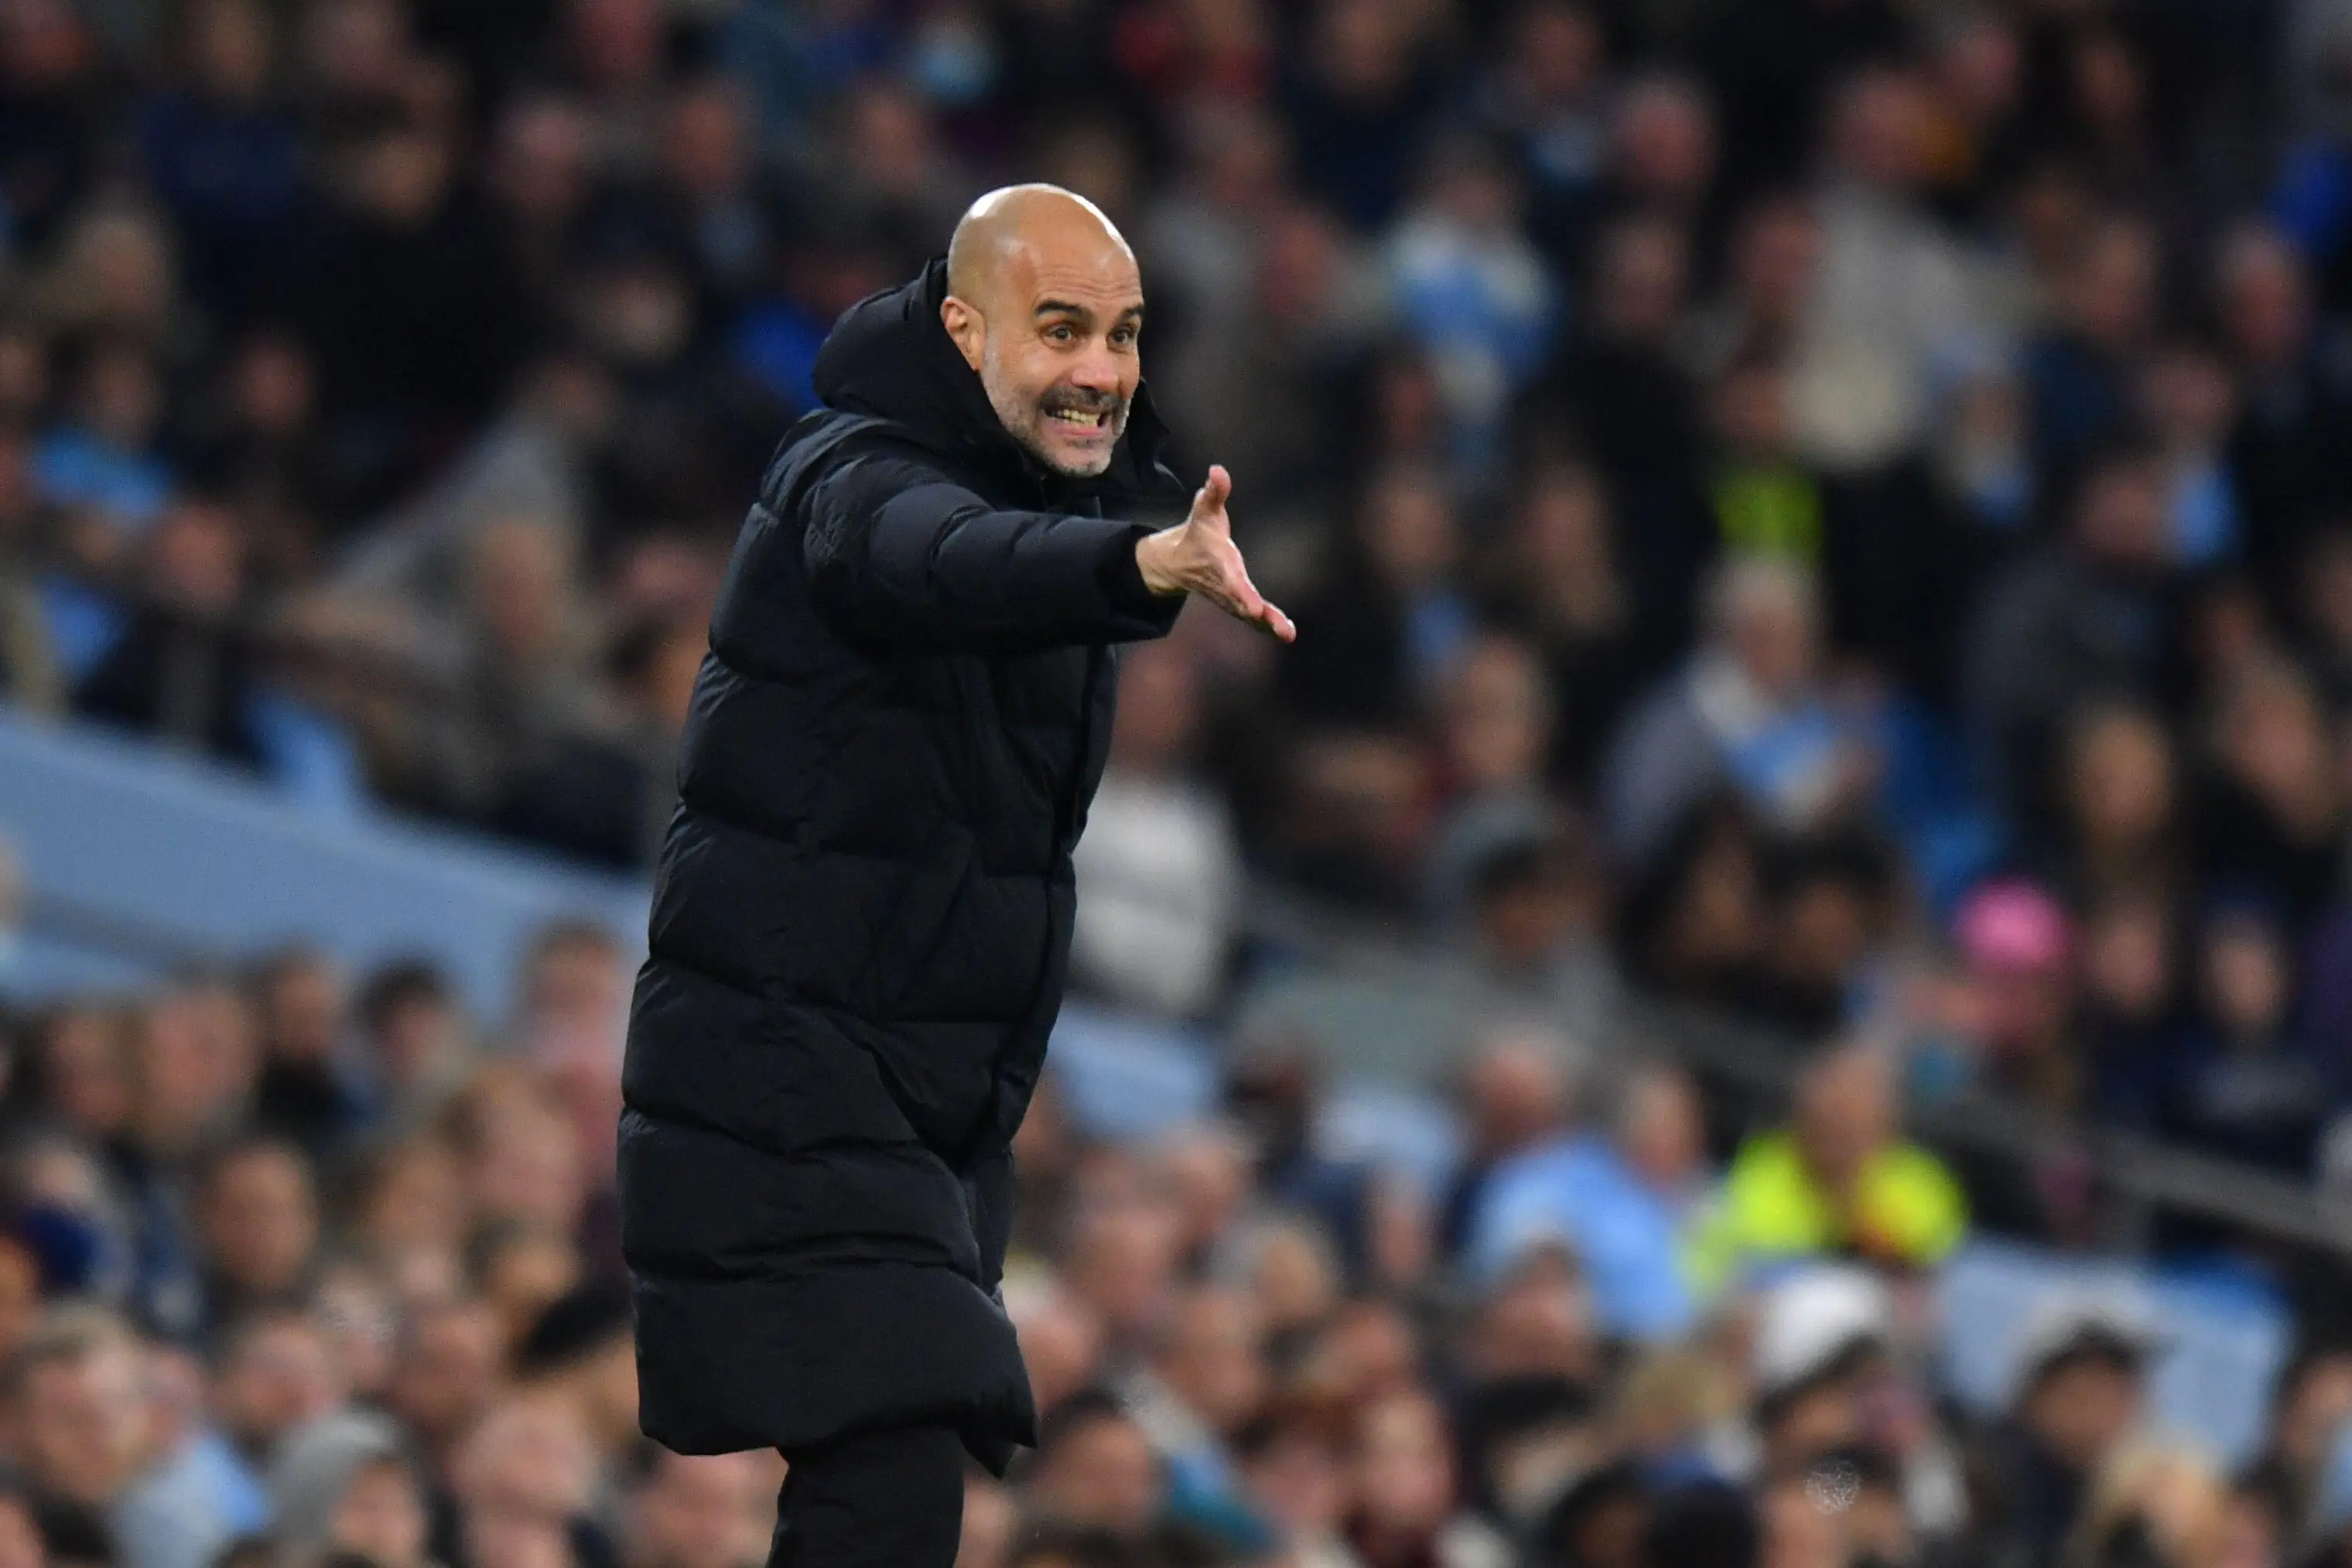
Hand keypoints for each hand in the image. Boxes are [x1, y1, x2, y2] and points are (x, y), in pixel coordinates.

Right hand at [1134, 465, 1295, 641]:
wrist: (1177, 564)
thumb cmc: (1198, 532)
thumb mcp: (1204, 509)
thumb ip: (1214, 492)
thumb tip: (1218, 470)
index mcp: (1218, 564)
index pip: (1232, 580)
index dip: (1243, 593)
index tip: (1254, 606)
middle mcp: (1225, 585)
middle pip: (1241, 601)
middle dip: (1255, 612)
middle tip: (1270, 622)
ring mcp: (1231, 599)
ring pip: (1249, 615)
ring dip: (1267, 624)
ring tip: (1287, 634)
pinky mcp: (1237, 604)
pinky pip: (1253, 619)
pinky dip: (1267, 626)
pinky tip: (1287, 634)